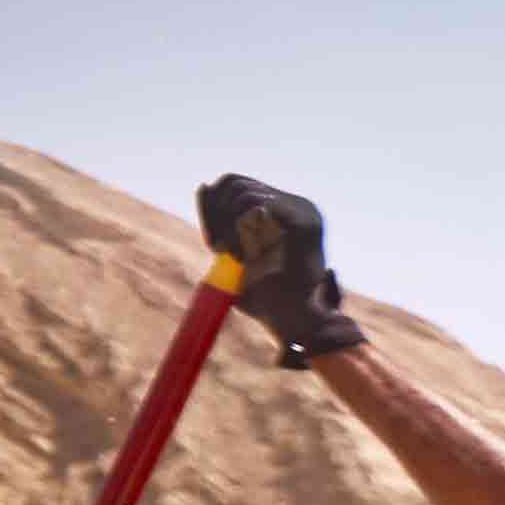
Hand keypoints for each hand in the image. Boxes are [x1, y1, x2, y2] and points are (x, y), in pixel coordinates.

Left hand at [194, 174, 367, 366]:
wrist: (296, 323)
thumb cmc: (267, 298)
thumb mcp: (234, 254)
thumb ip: (220, 224)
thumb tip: (203, 186)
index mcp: (284, 210)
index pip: (235, 185)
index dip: (212, 209)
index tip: (213, 245)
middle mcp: (295, 204)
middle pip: (233, 182)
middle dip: (215, 215)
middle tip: (220, 251)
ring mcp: (301, 209)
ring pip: (241, 193)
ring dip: (228, 226)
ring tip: (237, 258)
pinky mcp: (302, 220)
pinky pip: (253, 208)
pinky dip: (239, 232)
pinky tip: (245, 256)